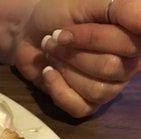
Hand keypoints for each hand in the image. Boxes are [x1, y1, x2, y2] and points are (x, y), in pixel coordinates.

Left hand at [14, 0, 140, 116]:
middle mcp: (128, 64)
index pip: (128, 44)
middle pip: (110, 68)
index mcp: (134, 37)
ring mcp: (109, 87)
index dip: (91, 38)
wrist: (29, 34)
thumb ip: (121, 7)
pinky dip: (58, 91)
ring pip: (97, 90)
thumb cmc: (60, 14)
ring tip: (51, 55)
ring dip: (65, 70)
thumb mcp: (89, 2)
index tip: (63, 32)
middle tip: (54, 41)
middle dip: (73, 54)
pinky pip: (80, 107)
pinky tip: (48, 73)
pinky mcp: (86, 104)